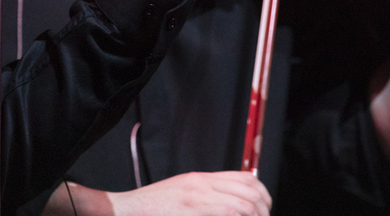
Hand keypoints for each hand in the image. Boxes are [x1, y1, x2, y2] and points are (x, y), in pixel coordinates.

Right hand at [46, 172, 271, 215]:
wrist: (124, 210)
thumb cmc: (150, 210)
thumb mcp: (181, 195)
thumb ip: (204, 197)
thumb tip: (230, 205)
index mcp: (200, 179)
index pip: (245, 178)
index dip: (262, 194)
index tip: (264, 209)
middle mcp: (201, 183)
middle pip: (249, 190)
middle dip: (263, 209)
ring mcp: (196, 195)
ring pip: (243, 203)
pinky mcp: (191, 208)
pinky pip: (228, 211)